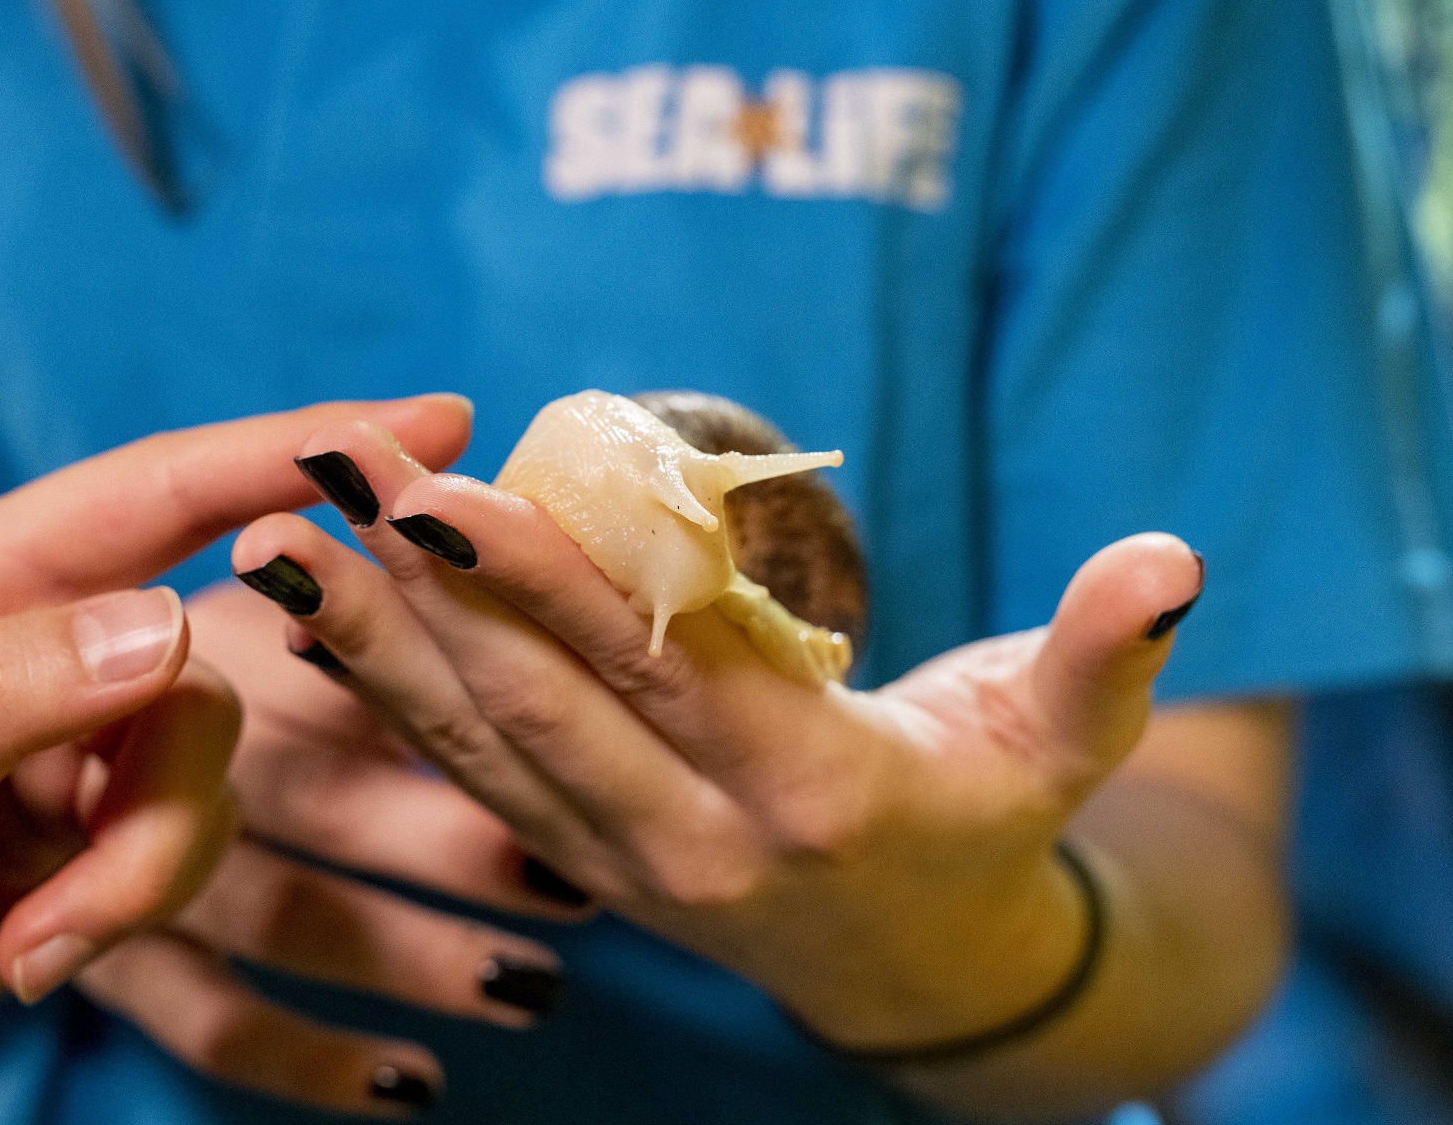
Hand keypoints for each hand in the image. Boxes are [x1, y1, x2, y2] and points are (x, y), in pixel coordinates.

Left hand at [0, 398, 468, 1096]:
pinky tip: (35, 948)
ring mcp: (87, 712)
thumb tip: (171, 622)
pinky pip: (195, 827)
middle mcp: (45, 625)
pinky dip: (131, 900)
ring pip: (210, 764)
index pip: (159, 489)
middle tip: (85, 891)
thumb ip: (6, 697)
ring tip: (24, 947)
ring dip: (134, 873)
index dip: (297, 451)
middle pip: (200, 669)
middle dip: (160, 805)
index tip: (434, 422)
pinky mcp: (113, 790)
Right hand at [70, 581, 593, 1116]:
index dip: (410, 620)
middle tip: (572, 872)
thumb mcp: (202, 621)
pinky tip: (408, 1082)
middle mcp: (150, 741)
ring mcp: (113, 863)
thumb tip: (454, 513)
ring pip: (282, 910)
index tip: (533, 654)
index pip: (314, 615)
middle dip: (452, 835)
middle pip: (314, 784)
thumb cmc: (105, 684)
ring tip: (534, 987)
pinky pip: (208, 1018)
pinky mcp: (96, 962)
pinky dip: (310, 1056)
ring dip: (411, 954)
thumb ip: (323, 602)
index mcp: (189, 632)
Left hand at [226, 420, 1204, 1051]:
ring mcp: (625, 865)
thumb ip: (1107, 650)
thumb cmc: (995, 818)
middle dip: (421, 591)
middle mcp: (697, 841)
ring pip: (479, 745)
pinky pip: (468, 774)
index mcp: (813, 792)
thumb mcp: (1065, 743)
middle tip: (325, 479)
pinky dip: (387, 695)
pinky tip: (314, 618)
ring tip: (275, 537)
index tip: (450, 490)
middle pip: (541, 706)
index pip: (667, 674)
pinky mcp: (584, 861)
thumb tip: (1177, 554)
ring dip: (372, 640)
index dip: (554, 586)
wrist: (932, 973)